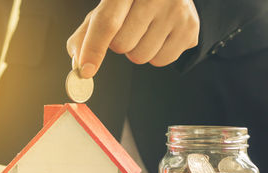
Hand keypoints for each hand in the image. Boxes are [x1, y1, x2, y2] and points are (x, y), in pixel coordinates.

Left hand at [67, 0, 199, 77]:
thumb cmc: (135, 0)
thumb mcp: (109, 6)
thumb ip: (88, 31)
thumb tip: (77, 61)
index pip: (107, 22)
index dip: (94, 48)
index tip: (85, 70)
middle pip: (122, 45)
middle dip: (120, 44)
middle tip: (130, 27)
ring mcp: (176, 10)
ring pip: (141, 56)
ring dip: (137, 50)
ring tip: (146, 30)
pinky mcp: (190, 27)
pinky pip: (160, 61)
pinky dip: (155, 55)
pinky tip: (160, 35)